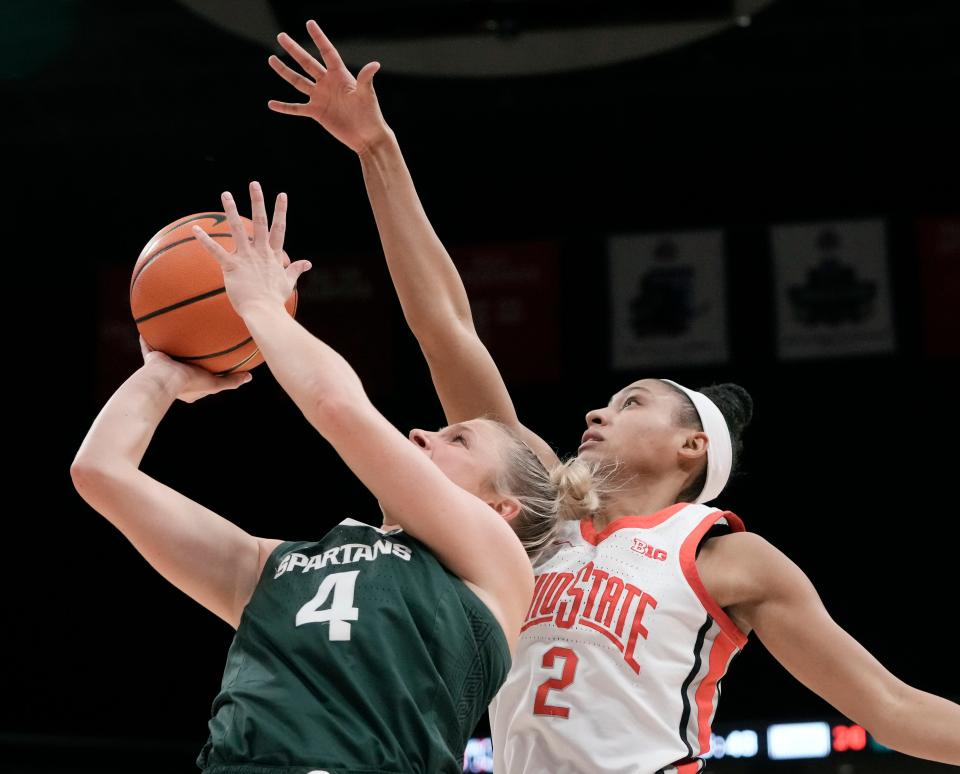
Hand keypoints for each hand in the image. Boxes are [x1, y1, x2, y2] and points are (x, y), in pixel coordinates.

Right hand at [139, 336, 251, 403]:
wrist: (163, 380)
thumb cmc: (190, 383)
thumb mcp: (214, 384)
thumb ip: (231, 381)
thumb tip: (249, 377)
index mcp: (187, 388)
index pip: (199, 380)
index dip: (206, 372)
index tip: (212, 363)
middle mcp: (173, 379)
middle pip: (183, 366)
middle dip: (188, 357)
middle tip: (196, 345)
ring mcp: (161, 369)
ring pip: (168, 355)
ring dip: (172, 346)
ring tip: (178, 332)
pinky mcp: (152, 360)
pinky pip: (150, 346)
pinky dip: (151, 338)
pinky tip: (154, 324)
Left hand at [191, 182, 310, 318]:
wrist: (265, 313)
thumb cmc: (274, 299)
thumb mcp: (288, 282)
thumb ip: (295, 269)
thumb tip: (308, 263)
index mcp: (273, 255)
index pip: (278, 228)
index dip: (280, 211)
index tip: (282, 194)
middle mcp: (260, 252)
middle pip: (260, 222)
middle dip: (257, 201)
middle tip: (254, 184)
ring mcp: (246, 258)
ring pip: (238, 229)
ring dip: (231, 211)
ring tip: (226, 194)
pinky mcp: (232, 267)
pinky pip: (216, 251)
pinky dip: (205, 240)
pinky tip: (195, 228)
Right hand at [268, 20, 387, 154]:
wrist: (366, 136)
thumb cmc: (370, 114)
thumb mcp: (367, 95)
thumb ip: (365, 79)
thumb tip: (375, 64)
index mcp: (340, 75)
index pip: (327, 52)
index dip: (319, 38)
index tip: (309, 23)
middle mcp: (327, 83)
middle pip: (307, 63)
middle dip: (294, 50)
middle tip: (281, 36)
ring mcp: (320, 97)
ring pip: (298, 82)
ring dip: (285, 71)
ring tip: (271, 59)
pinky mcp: (316, 113)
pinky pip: (297, 108)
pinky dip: (284, 107)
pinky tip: (271, 104)